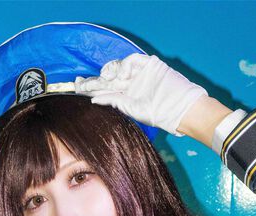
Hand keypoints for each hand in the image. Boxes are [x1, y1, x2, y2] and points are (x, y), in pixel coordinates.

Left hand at [74, 53, 207, 135]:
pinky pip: (132, 61)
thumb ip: (113, 101)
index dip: (91, 87)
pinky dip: (124, 66)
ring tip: (108, 78)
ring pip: (118, 67)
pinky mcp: (148, 65)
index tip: (77, 87)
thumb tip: (93, 99)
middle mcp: (130, 84)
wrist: (179, 109)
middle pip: (107, 78)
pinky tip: (121, 75)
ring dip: (110, 72)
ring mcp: (139, 74)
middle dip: (93, 79)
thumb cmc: (159, 114)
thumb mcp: (131, 109)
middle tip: (77, 81)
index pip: (105, 89)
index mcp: (126, 96)